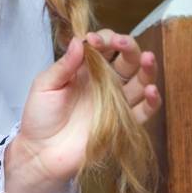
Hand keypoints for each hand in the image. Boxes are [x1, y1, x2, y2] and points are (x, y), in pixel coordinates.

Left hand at [11, 28, 161, 189]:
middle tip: (121, 42)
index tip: (92, 40)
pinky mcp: (122, 124)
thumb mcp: (45, 85)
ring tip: (148, 58)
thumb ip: (63, 65)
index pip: (103, 46)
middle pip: (126, 59)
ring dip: (147, 68)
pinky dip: (152, 101)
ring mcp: (115, 103)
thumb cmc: (39, 117)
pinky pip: (143, 111)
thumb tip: (78, 40)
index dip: (103, 39)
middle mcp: (104, 82)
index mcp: (86, 70)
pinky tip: (151, 90)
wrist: (41, 153)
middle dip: (128, 46)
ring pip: (140, 81)